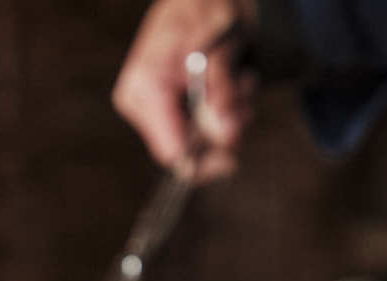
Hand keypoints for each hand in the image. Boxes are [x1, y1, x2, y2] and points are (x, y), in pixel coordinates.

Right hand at [113, 0, 253, 179]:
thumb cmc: (207, 9)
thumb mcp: (223, 49)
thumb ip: (222, 92)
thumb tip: (226, 137)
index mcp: (146, 88)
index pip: (171, 151)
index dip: (203, 159)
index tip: (231, 159)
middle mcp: (142, 103)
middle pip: (186, 151)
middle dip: (222, 131)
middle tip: (244, 100)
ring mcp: (153, 106)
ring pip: (199, 141)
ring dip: (230, 117)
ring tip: (239, 80)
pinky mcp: (167, 107)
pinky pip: (199, 129)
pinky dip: (224, 111)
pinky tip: (230, 83)